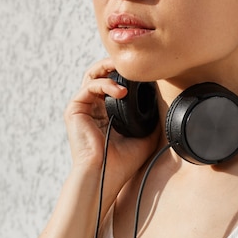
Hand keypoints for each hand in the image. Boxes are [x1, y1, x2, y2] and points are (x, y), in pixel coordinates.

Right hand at [64, 58, 158, 191]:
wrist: (105, 176)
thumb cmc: (122, 162)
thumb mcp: (144, 135)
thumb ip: (151, 118)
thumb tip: (162, 102)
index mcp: (106, 112)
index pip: (113, 83)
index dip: (126, 75)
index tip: (144, 72)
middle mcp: (93, 107)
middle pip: (100, 73)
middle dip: (115, 64)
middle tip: (131, 62)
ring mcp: (83, 107)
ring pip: (93, 74)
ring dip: (110, 69)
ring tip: (127, 74)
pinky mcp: (75, 109)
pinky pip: (89, 86)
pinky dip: (105, 84)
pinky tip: (121, 91)